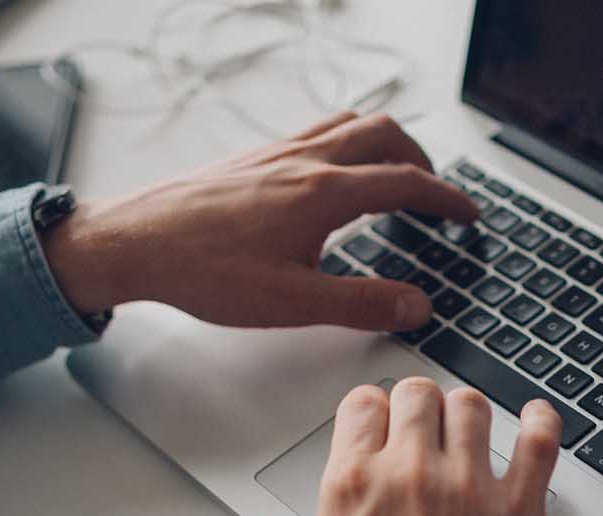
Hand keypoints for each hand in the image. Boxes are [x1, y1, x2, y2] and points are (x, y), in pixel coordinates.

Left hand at [41, 112, 477, 330]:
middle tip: (437, 193)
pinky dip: (347, 142)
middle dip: (423, 159)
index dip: (446, 199)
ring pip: (350, 124)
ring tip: (397, 174)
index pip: (405, 182)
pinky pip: (316, 131)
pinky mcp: (253, 157)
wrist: (134, 243)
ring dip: (386, 143)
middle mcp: (304, 160)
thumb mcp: (293, 303)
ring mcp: (277, 152)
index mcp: (323, 193)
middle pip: (385, 134)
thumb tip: (416, 305)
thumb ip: (362, 304)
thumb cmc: (203, 271)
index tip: (468, 214)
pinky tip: (334, 175)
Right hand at [235, 380, 562, 515]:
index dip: (369, 411)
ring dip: (467, 413)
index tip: (376, 423)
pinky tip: (535, 421)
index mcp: (353, 489)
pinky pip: (539, 442)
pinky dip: (540, 423)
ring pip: (472, 408)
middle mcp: (411, 476)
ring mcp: (470, 488)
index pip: (361, 407)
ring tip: (468, 429)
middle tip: (421, 426)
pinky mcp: (521, 511)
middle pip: (417, 396)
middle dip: (417, 405)